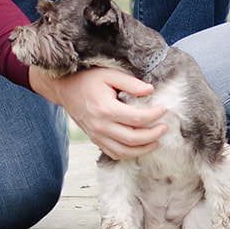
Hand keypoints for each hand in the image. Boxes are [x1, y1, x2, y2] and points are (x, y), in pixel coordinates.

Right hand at [28, 65, 167, 159]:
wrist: (65, 89)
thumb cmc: (88, 79)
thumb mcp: (109, 74)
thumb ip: (130, 83)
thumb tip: (150, 90)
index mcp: (106, 109)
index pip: (137, 118)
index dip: (154, 116)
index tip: (164, 109)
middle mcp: (101, 126)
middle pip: (133, 139)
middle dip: (153, 135)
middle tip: (164, 128)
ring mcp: (96, 135)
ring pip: (124, 151)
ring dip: (143, 149)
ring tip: (156, 141)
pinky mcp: (94, 139)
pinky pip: (113, 153)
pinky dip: (128, 154)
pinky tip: (138, 147)